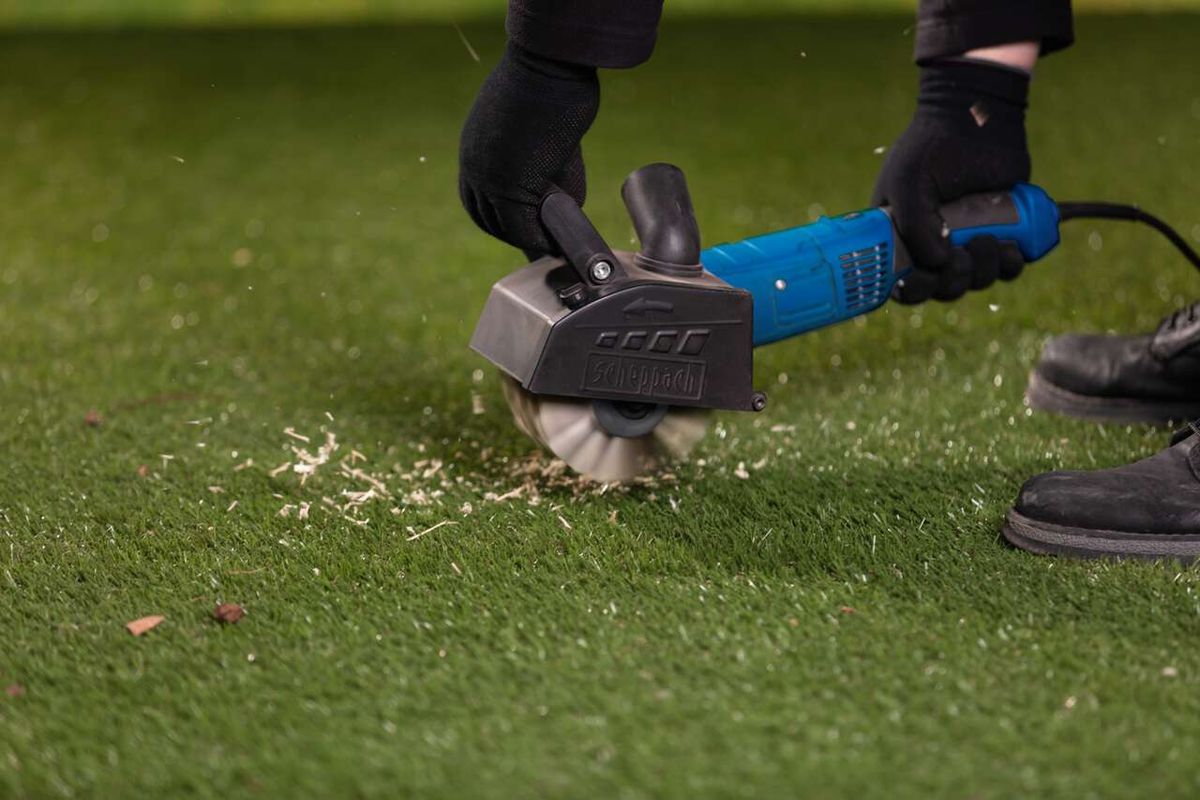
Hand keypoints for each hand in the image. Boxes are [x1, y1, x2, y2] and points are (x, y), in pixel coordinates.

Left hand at [459, 42, 598, 256]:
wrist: (549, 65)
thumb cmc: (551, 82)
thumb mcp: (536, 124)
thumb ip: (539, 158)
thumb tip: (559, 193)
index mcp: (473, 148)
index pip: (475, 197)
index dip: (498, 215)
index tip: (521, 223)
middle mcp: (473, 166)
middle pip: (484, 217)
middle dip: (510, 232)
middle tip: (538, 239)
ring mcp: (488, 178)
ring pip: (502, 225)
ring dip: (527, 237)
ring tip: (552, 240)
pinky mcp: (509, 186)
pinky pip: (522, 228)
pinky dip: (539, 239)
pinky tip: (557, 240)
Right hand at [872, 58, 1033, 303]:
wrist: (976, 120)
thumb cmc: (929, 148)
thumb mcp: (905, 184)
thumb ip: (914, 227)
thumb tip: (939, 265)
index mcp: (904, 240)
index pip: (905, 286)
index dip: (915, 290)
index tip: (926, 276)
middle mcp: (936, 246)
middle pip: (944, 289)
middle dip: (954, 280)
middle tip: (961, 254)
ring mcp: (970, 242)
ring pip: (977, 281)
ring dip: (984, 270)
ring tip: (990, 241)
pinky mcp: (1003, 235)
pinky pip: (1008, 269)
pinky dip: (1011, 264)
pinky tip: (1010, 245)